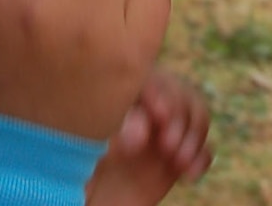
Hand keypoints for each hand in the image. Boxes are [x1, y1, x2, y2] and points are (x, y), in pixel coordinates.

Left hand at [86, 71, 213, 205]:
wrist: (82, 199)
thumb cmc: (70, 169)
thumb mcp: (86, 146)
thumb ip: (115, 132)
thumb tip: (141, 136)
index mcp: (118, 92)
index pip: (147, 77)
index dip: (159, 92)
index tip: (157, 113)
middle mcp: (143, 107)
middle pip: (178, 92)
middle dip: (178, 117)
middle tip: (166, 144)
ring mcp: (160, 131)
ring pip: (195, 114)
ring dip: (192, 137)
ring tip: (176, 160)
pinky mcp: (174, 158)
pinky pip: (202, 149)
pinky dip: (200, 158)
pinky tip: (188, 175)